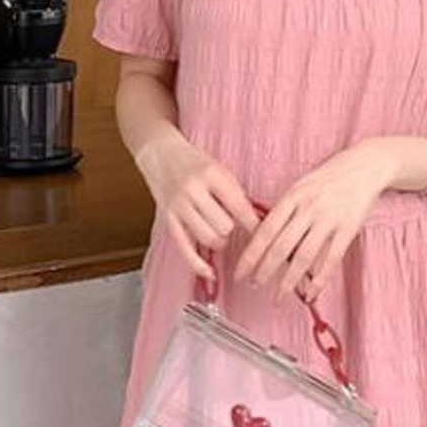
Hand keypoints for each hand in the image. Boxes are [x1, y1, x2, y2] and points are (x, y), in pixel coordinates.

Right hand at [136, 127, 259, 281]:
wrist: (161, 154)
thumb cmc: (195, 164)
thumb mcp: (220, 171)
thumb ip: (237, 195)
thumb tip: (261, 222)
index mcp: (211, 174)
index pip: (239, 207)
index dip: (255, 225)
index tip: (266, 236)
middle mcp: (193, 190)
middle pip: (224, 227)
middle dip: (231, 229)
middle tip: (229, 223)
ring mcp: (178, 206)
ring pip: (209, 239)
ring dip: (219, 241)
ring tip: (217, 231)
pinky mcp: (168, 219)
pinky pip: (185, 249)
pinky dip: (199, 265)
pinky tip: (210, 273)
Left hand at [233, 139, 395, 302]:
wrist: (364, 166)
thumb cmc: (328, 177)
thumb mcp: (300, 186)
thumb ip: (283, 209)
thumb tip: (263, 235)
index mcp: (292, 197)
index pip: (265, 231)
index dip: (250, 254)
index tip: (240, 271)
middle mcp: (308, 209)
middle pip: (281, 247)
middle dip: (264, 270)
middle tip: (254, 285)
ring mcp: (328, 220)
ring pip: (303, 257)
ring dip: (288, 281)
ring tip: (278, 296)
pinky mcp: (347, 229)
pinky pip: (331, 259)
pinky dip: (320, 279)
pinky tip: (311, 292)